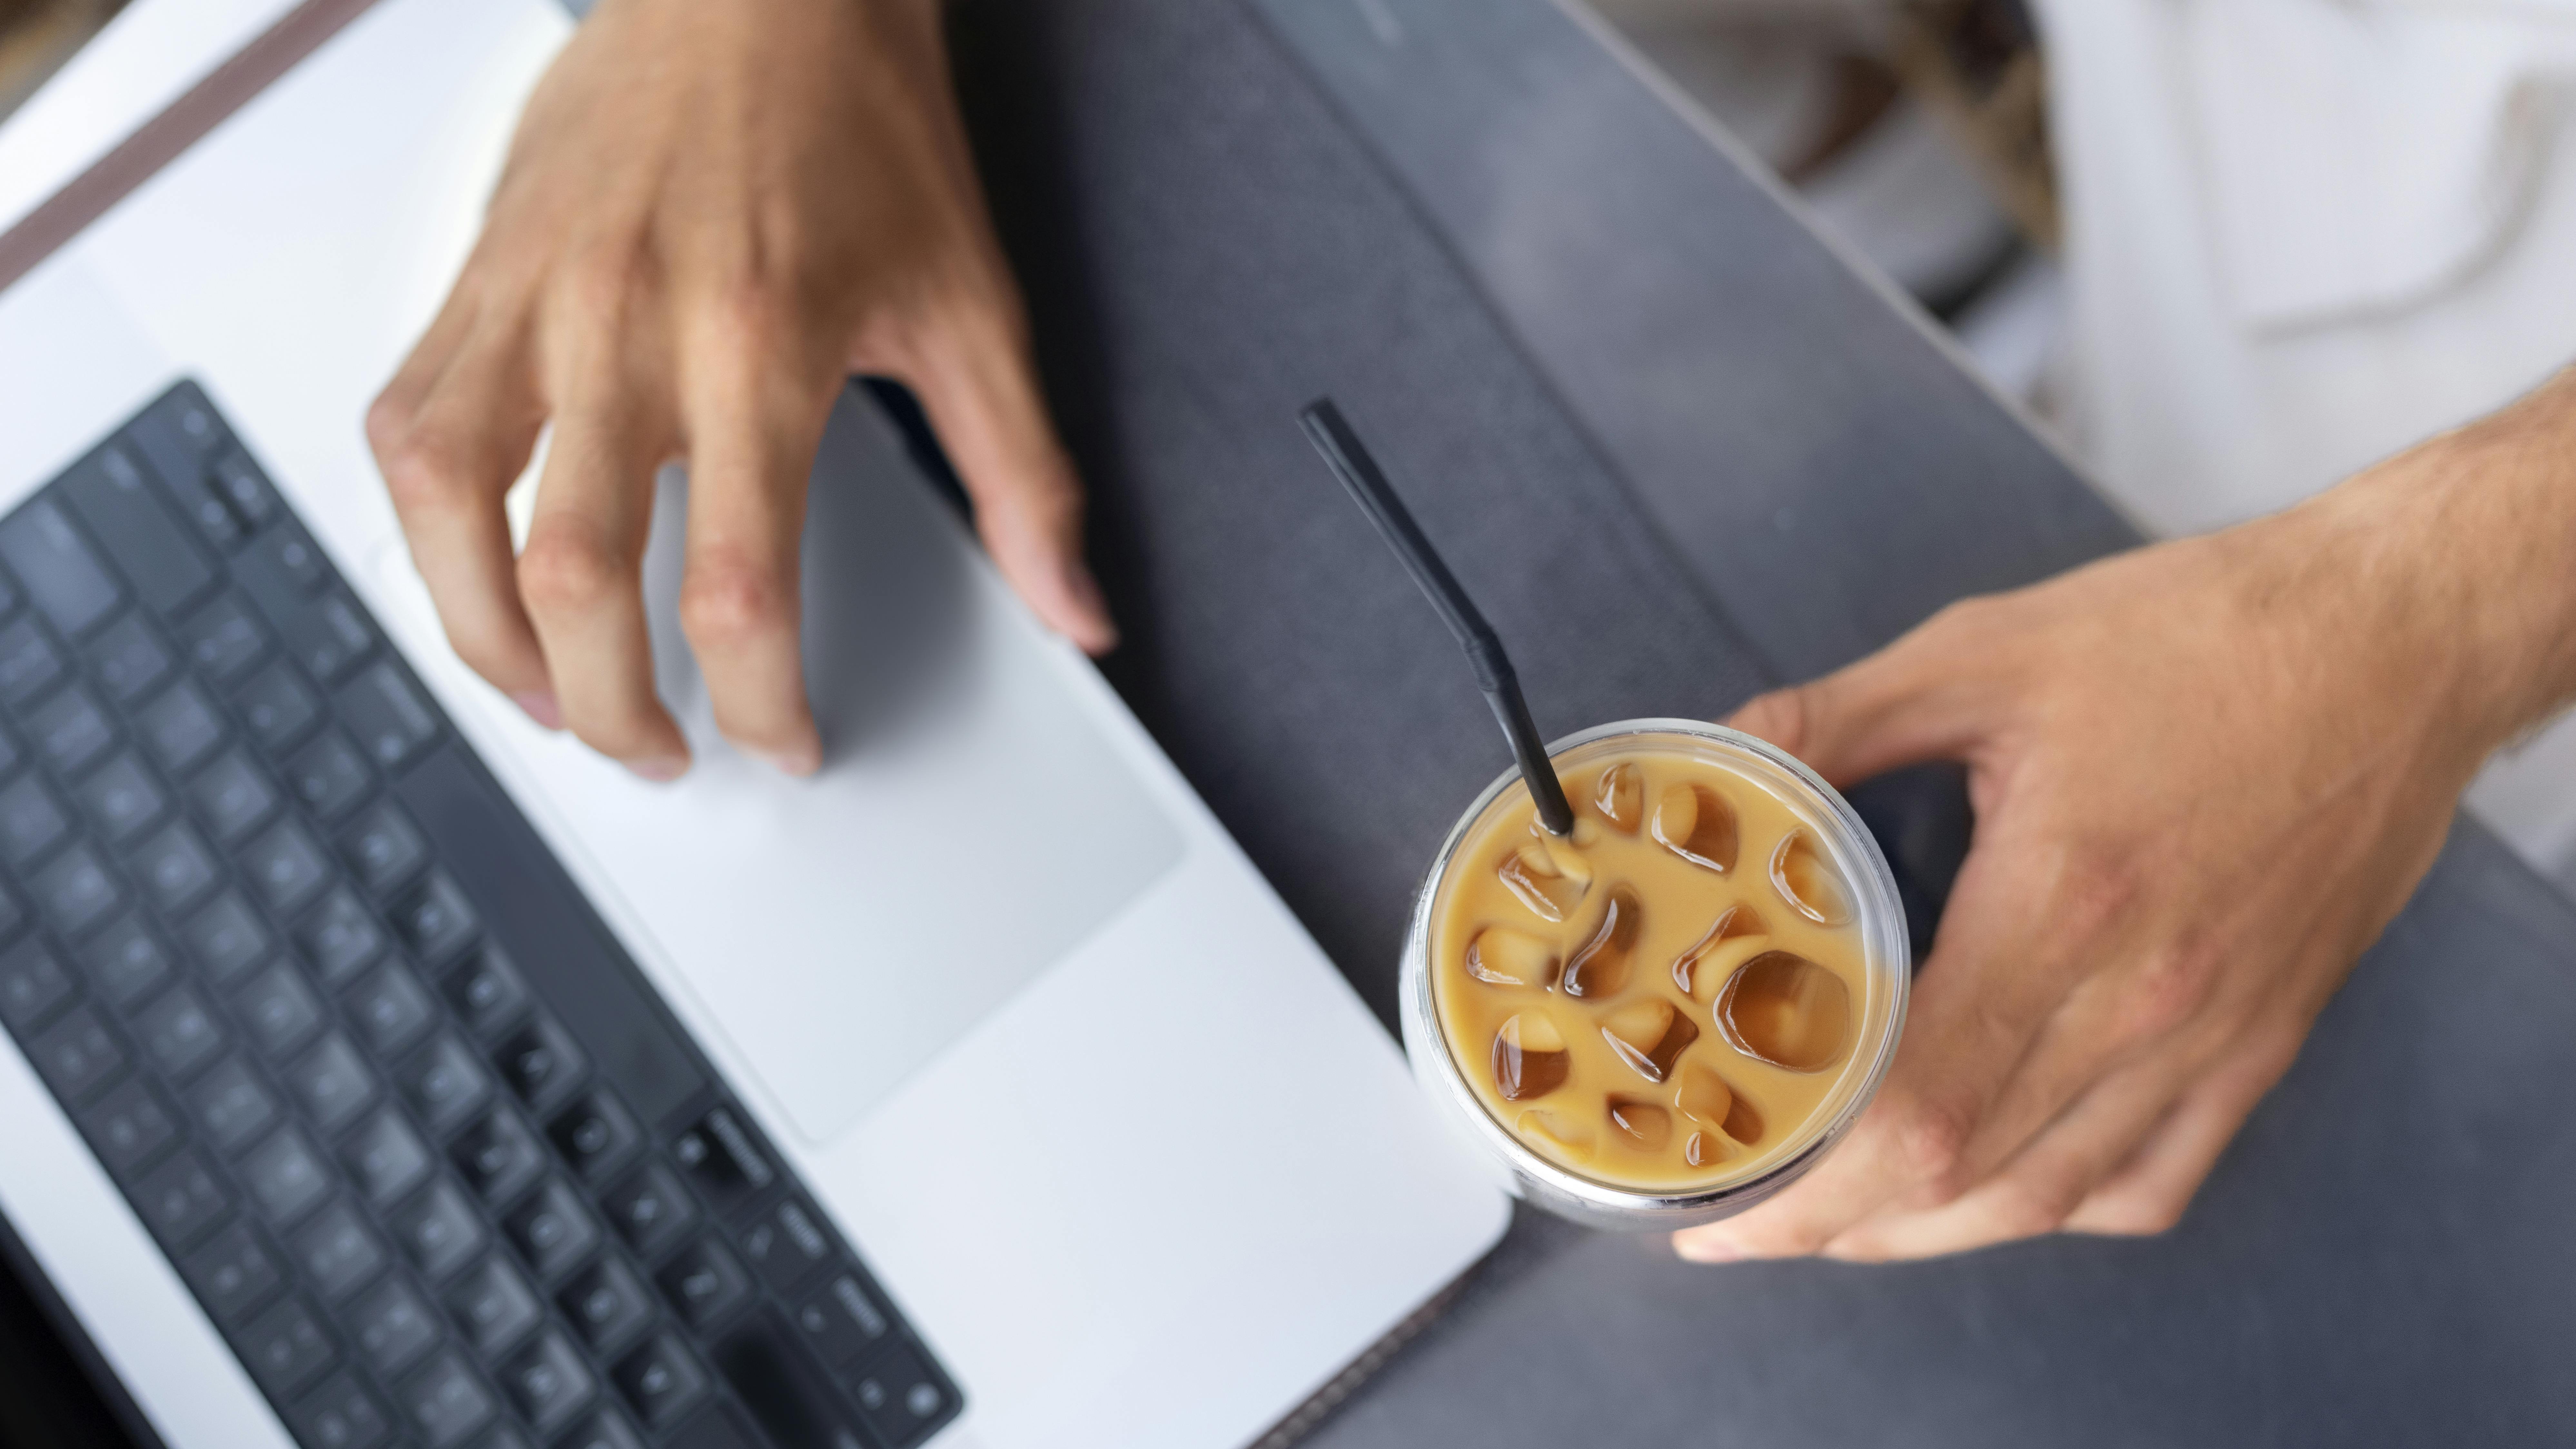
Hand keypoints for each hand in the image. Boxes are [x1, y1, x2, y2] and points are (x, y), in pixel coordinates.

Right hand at [365, 0, 1113, 779]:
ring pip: (453, 508)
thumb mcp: (974, 308)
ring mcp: (537, 297)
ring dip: (485, 637)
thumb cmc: (861, 125)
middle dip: (608, 706)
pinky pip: (409, 420)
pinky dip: (428, 520)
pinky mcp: (481, 271)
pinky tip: (475, 569)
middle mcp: (632, 327)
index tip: (784, 738)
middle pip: (576, 578)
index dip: (759, 700)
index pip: (737, 587)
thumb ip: (1024, 480)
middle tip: (656, 746)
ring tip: (542, 695)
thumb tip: (1078, 608)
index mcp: (762, 346)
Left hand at [1671, 414, 2575, 1262]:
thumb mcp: (1985, 649)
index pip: (1918, 1107)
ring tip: (1837, 1226)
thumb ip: (1839, 715)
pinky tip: (1993, 1192)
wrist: (2390, 642)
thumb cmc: (2194, 635)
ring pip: (2052, 1197)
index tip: (1726, 1198)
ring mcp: (2215, 1035)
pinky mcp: (2264, 1041)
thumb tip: (1729, 753)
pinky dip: (2058, 1204)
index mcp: (2061, 905)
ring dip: (1932, 1233)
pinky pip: (2153, 1177)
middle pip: (1966, 1176)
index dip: (1811, 1179)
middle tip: (1744, 1220)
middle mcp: (2143, 999)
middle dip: (1836, 1223)